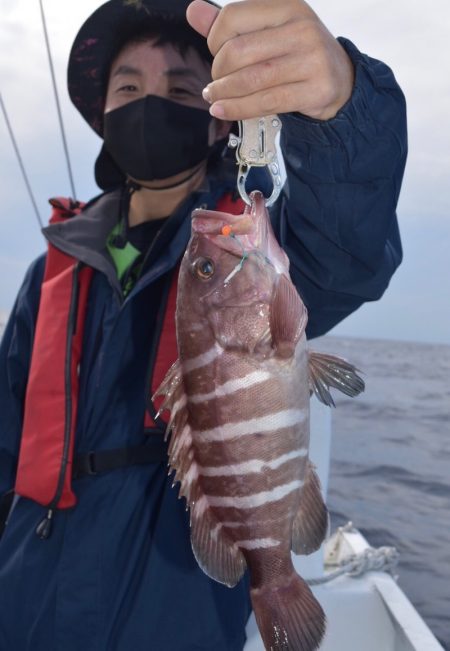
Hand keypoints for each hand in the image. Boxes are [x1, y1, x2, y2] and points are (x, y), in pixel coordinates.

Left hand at [186, 0, 353, 121]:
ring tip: (213, 99)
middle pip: (238, 50)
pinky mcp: (317, 90)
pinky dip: (238, 109)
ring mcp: (312, 59)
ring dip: (224, 93)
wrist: (341, 81)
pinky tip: (223, 110)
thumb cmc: (297, 55)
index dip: (214, 39)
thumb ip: (231, 25)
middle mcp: (301, 28)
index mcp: (286, 6)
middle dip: (218, 72)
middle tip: (215, 84)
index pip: (232, 17)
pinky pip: (267, 102)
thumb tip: (193, 11)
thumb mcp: (268, 33)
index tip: (216, 54)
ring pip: (251, 79)